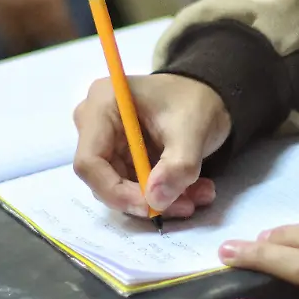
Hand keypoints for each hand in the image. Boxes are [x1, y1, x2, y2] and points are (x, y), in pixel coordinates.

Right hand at [73, 74, 230, 217]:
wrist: (208, 92)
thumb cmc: (195, 100)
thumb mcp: (193, 131)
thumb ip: (177, 166)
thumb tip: (155, 201)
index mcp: (102, 105)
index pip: (90, 161)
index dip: (116, 191)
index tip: (151, 206)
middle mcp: (95, 123)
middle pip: (104, 178)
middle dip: (145, 198)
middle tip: (186, 204)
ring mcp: (106, 141)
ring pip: (122, 188)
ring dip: (160, 199)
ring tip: (199, 194)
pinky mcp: (120, 156)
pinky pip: (133, 186)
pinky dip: (164, 193)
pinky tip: (193, 189)